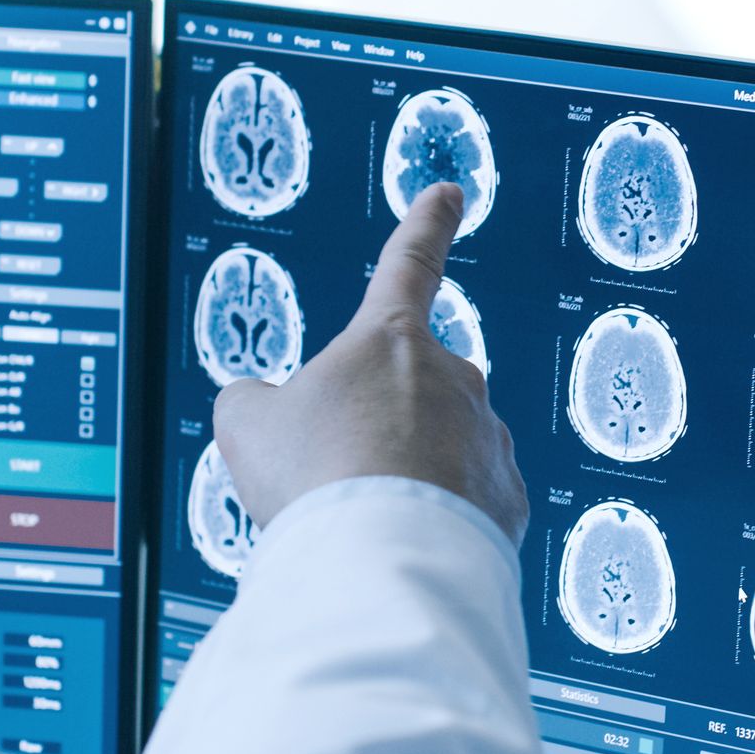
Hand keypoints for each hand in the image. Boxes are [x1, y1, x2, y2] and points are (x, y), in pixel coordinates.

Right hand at [213, 182, 530, 547]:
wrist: (380, 560)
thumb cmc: (312, 478)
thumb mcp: (247, 425)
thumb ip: (253, 402)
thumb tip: (265, 409)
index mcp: (390, 339)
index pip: (409, 263)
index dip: (427, 225)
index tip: (449, 193)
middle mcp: (454, 378)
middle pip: (408, 392)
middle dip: (374, 428)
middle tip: (332, 477)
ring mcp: (488, 438)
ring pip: (439, 451)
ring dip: (403, 479)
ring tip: (362, 521)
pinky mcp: (508, 501)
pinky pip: (466, 503)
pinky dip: (435, 521)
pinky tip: (402, 545)